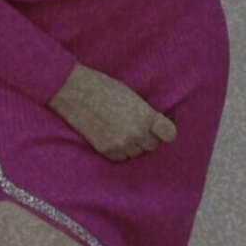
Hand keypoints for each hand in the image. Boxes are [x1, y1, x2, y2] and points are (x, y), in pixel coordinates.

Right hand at [47, 63, 176, 160]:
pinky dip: (120, 151)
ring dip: (133, 145)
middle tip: (136, 126)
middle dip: (147, 137)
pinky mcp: (106, 151)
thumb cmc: (105, 88)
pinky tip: (112, 137)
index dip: (166, 131)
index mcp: (146, 116)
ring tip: (122, 130)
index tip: (163, 129)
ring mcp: (121, 144)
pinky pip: (121, 158)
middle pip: (152, 146)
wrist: (76, 92)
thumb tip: (155, 126)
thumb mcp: (132, 96)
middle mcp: (136, 133)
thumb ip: (146, 113)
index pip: (169, 134)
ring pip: (136, 153)